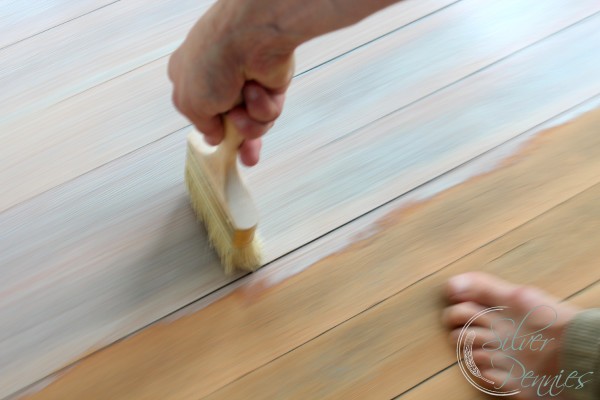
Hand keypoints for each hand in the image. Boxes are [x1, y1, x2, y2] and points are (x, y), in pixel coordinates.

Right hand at [168, 1, 296, 165]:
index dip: (210, 129)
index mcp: (191, 78)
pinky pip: (268, 114)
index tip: (216, 142)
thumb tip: (213, 137)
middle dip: (239, 142)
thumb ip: (201, 125)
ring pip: (252, 125)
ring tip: (243, 106)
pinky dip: (262, 108)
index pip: (200, 112)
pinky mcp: (271, 87)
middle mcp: (220, 82)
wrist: (250, 38)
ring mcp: (247, 85)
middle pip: (231, 124)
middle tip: (245, 154)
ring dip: (249, 123)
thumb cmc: (213, 61)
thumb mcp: (189, 103)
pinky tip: (257, 91)